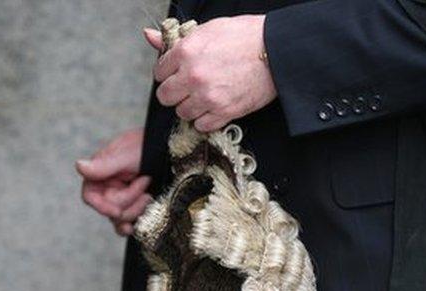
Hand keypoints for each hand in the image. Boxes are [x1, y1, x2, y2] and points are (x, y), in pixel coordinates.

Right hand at [76, 127, 150, 235]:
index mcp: (100, 174)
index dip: (102, 207)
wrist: (170, 147)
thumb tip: (78, 166)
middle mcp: (108, 187)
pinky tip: (140, 223)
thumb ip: (104, 165)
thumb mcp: (126, 154)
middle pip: (109, 211)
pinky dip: (135, 223)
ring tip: (150, 193)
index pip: (90, 197)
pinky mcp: (136, 205)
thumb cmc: (146, 144)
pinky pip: (130, 222)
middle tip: (145, 181)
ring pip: (120, 218)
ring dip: (137, 209)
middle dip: (129, 201)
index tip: (117, 211)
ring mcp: (122, 197)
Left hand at [144, 15, 276, 131]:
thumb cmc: (245, 36)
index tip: (180, 73)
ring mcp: (208, 96)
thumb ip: (176, 38)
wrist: (277, 50)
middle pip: (166, 96)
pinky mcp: (225, 112)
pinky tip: (215, 107)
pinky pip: (202, 125)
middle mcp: (192, 76)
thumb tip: (148, 35)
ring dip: (191, 107)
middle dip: (175, 92)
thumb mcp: (208, 30)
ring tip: (205, 97)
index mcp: (185, 52)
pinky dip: (206, 119)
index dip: (169, 73)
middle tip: (189, 87)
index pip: (159, 73)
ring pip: (182, 113)